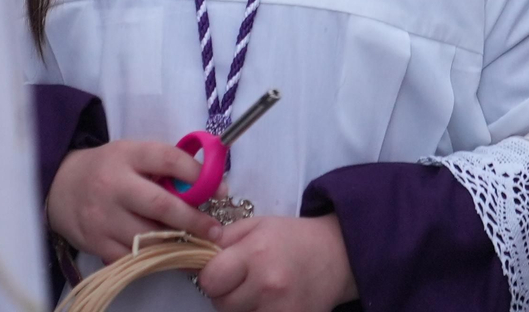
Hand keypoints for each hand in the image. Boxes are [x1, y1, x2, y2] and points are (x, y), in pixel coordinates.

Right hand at [45, 141, 222, 260]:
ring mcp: (103, 217)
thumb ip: (164, 166)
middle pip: (161, 206)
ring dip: (177, 243)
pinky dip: (154, 258)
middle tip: (216, 231)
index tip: (220, 190)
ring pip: (149, 238)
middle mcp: (114, 185)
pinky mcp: (96, 242)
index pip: (168, 160)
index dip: (198, 175)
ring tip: (195, 244)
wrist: (59, 186)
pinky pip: (134, 257)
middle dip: (194, 220)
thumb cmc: (107, 168)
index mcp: (127, 155)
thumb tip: (209, 183)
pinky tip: (168, 254)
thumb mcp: (132, 154)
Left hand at [197, 215, 356, 311]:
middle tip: (242, 280)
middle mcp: (268, 285)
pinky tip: (268, 303)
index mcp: (256, 254)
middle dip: (225, 293)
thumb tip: (188, 255)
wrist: (339, 255)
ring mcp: (281, 310)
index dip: (212, 275)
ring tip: (258, 291)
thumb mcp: (257, 226)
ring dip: (240, 308)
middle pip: (220, 304)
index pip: (210, 280)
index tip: (223, 269)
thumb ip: (222, 239)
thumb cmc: (293, 237)